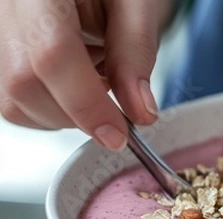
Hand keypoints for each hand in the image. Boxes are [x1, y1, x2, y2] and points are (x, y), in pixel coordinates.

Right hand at [0, 0, 175, 149]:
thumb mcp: (136, 6)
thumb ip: (136, 54)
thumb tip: (140, 111)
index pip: (52, 55)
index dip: (87, 104)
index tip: (118, 134)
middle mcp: (4, 9)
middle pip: (24, 85)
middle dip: (78, 114)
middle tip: (116, 109)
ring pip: (13, 101)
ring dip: (65, 113)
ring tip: (95, 78)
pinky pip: (12, 101)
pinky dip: (51, 108)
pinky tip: (75, 82)